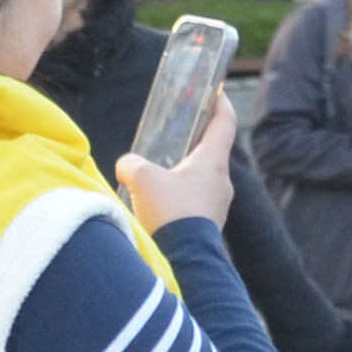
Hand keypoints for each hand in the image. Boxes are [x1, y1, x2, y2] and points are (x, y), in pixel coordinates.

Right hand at [118, 96, 236, 231]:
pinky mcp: (209, 224)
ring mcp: (218, 204)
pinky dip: (182, 193)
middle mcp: (222, 181)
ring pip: (203, 177)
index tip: (216, 91)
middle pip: (212, 150)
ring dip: (186, 169)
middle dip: (196, 137)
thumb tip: (126, 166)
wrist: (185, 260)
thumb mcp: (142, 179)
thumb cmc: (170, 212)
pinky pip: (196, 200)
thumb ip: (131, 164)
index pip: (225, 122)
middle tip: (179, 129)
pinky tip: (161, 199)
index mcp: (213, 161)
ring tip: (162, 167)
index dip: (221, 103)